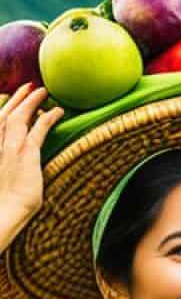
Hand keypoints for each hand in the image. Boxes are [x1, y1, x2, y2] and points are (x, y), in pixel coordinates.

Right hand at [0, 85, 63, 239]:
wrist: (3, 211)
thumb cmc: (5, 200)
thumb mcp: (4, 176)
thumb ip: (9, 162)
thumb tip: (19, 160)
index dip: (8, 105)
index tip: (15, 95)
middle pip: (7, 113)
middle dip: (19, 98)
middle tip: (31, 87)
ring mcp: (11, 147)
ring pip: (21, 117)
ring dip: (32, 102)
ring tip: (44, 93)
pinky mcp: (26, 154)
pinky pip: (38, 130)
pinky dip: (48, 118)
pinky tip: (57, 111)